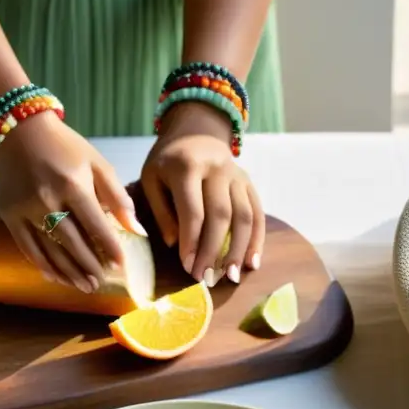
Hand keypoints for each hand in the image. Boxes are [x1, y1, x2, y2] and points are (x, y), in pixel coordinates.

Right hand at [0, 113, 147, 292]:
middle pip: (72, 242)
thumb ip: (118, 197)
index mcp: (72, 184)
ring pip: (50, 250)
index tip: (120, 265)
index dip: (109, 247)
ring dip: (69, 272)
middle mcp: (46, 198)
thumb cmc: (66, 148)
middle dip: (89, 266)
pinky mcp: (9, 214)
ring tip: (85, 286)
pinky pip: (27, 247)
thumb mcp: (97, 164)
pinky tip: (56, 277)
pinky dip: (43, 265)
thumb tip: (137, 230)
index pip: (95, 225)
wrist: (20, 132)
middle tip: (102, 282)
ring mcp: (25, 209)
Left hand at [140, 101, 264, 283]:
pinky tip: (252, 263)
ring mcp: (237, 175)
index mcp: (187, 166)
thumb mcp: (151, 179)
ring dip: (239, 250)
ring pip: (244, 216)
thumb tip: (177, 244)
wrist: (195, 130)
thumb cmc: (167, 161)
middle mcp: (217, 169)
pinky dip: (257, 240)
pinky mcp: (249, 183)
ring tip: (232, 276)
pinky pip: (257, 213)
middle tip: (207, 278)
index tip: (188, 268)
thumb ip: (161, 211)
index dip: (192, 243)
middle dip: (214, 251)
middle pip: (222, 216)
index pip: (193, 211)